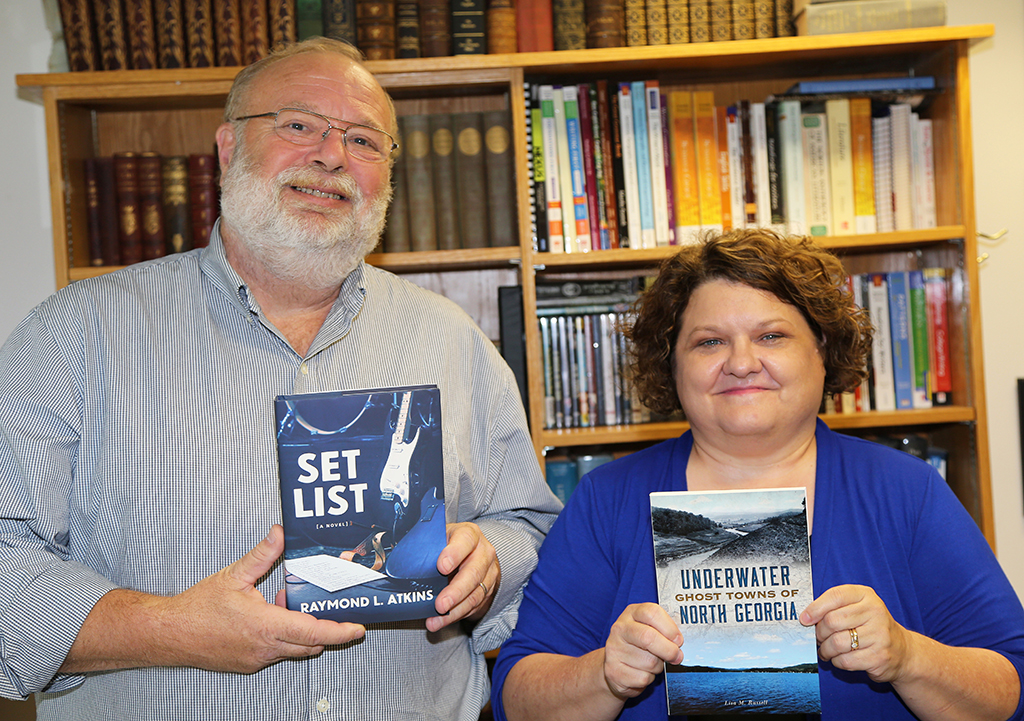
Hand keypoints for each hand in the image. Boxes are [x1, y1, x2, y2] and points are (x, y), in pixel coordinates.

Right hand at [169, 524, 364, 672]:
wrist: (170, 634)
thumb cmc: (198, 608)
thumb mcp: (234, 575)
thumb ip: (263, 554)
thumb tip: (280, 533)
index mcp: (265, 627)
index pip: (313, 632)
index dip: (340, 631)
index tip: (357, 628)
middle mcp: (265, 648)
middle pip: (311, 645)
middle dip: (329, 631)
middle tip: (339, 614)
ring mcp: (257, 659)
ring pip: (295, 650)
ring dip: (304, 633)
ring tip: (293, 606)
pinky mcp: (249, 664)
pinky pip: (278, 653)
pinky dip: (285, 638)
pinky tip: (275, 617)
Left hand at [425, 522, 499, 632]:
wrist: (473, 552)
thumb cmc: (450, 544)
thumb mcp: (440, 538)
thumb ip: (428, 546)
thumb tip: (404, 561)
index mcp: (469, 534)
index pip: (464, 541)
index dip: (454, 554)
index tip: (441, 567)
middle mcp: (483, 553)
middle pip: (472, 573)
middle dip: (455, 592)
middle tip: (440, 605)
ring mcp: (488, 573)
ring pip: (474, 594)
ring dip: (454, 610)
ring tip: (436, 619)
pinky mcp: (487, 590)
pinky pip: (473, 606)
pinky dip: (456, 615)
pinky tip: (441, 621)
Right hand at [603, 603, 683, 700]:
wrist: (616, 665)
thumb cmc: (639, 645)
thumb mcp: (650, 630)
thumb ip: (665, 632)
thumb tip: (678, 645)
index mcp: (631, 613)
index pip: (652, 613)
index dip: (670, 628)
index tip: (678, 640)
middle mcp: (619, 629)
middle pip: (648, 637)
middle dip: (669, 650)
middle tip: (677, 656)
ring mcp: (614, 650)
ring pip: (649, 662)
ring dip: (658, 667)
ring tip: (651, 663)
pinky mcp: (614, 671)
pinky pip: (643, 678)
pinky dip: (649, 678)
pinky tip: (641, 672)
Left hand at [800, 584, 910, 683]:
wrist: (902, 650)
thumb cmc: (869, 626)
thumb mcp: (856, 607)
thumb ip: (833, 607)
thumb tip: (805, 617)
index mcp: (866, 595)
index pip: (835, 596)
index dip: (815, 608)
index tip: (804, 619)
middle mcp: (875, 612)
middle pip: (832, 621)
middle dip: (819, 632)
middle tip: (819, 638)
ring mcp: (879, 635)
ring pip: (837, 643)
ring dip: (825, 649)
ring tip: (826, 650)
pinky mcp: (879, 656)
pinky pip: (845, 660)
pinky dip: (836, 661)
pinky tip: (839, 658)